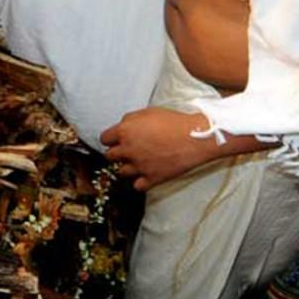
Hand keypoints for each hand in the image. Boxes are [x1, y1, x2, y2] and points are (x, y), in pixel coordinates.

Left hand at [100, 108, 214, 190]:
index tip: (115, 140)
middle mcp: (128, 150)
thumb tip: (122, 126)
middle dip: (117, 153)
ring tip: (137, 162)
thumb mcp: (147, 112)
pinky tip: (145, 174)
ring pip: (121, 172)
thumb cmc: (173, 122)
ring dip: (127, 167)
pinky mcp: (152, 178)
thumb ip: (130, 120)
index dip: (110, 139)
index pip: (104, 139)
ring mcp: (139, 166)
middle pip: (110, 156)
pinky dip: (139, 181)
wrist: (194, 137)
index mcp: (125, 131)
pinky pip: (137, 185)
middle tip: (126, 151)